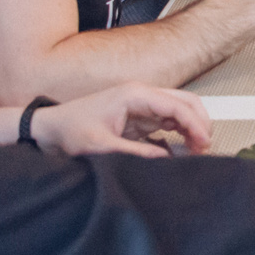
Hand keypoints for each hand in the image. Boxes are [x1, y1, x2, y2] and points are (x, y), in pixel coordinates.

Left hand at [29, 83, 214, 156]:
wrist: (50, 129)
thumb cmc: (70, 131)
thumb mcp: (101, 146)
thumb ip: (135, 153)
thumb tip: (165, 159)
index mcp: (134, 95)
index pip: (177, 105)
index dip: (195, 125)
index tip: (204, 144)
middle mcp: (142, 96)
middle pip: (185, 102)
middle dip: (200, 124)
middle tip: (204, 149)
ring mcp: (142, 107)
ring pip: (180, 112)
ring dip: (192, 130)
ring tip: (196, 153)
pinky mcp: (139, 120)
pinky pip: (169, 124)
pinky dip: (180, 136)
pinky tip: (181, 152)